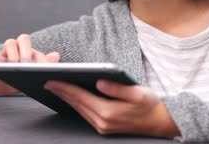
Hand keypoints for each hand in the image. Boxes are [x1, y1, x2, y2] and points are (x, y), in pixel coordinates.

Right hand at [0, 34, 59, 95]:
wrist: (2, 85)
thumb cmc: (19, 78)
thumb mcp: (32, 74)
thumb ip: (43, 64)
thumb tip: (56, 56)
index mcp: (29, 51)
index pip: (38, 48)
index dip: (40, 56)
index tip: (43, 68)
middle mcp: (17, 48)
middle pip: (23, 39)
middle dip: (26, 52)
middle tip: (27, 66)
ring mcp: (4, 52)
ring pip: (10, 43)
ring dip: (12, 55)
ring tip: (12, 66)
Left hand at [44, 79, 179, 137]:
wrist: (162, 122)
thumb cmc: (151, 105)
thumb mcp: (138, 92)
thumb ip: (117, 88)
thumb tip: (99, 82)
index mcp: (108, 112)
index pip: (80, 97)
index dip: (64, 87)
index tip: (50, 80)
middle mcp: (102, 122)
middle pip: (76, 104)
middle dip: (61, 92)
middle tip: (47, 80)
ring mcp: (102, 127)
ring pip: (79, 110)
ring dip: (66, 98)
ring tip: (55, 86)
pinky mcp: (104, 128)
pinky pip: (85, 114)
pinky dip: (76, 104)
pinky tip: (71, 97)